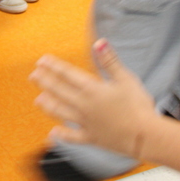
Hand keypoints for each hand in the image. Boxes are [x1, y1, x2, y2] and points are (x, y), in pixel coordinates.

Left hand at [30, 39, 155, 159]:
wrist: (146, 137)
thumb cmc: (138, 107)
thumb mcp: (126, 79)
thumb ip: (110, 61)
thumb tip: (98, 42)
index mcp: (93, 89)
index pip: (68, 74)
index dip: (54, 66)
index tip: (42, 60)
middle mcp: (85, 106)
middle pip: (60, 91)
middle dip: (45, 82)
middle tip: (33, 76)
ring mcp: (86, 123)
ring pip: (62, 113)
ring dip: (48, 105)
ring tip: (38, 100)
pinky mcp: (92, 138)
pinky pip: (74, 137)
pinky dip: (63, 136)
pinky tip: (52, 134)